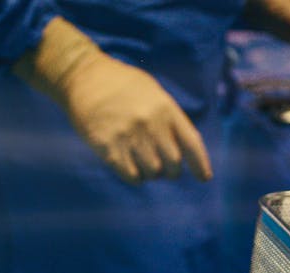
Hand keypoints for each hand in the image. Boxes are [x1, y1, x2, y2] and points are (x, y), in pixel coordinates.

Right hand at [15, 16, 210, 182]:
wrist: (85, 77)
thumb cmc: (121, 84)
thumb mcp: (152, 92)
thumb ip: (167, 117)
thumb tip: (181, 149)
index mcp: (166, 108)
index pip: (191, 143)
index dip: (200, 164)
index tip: (204, 178)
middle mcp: (151, 124)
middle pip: (173, 163)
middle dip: (170, 171)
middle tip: (163, 169)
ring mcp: (130, 137)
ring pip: (153, 172)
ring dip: (151, 174)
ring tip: (142, 164)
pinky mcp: (109, 148)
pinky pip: (131, 175)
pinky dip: (134, 177)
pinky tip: (129, 167)